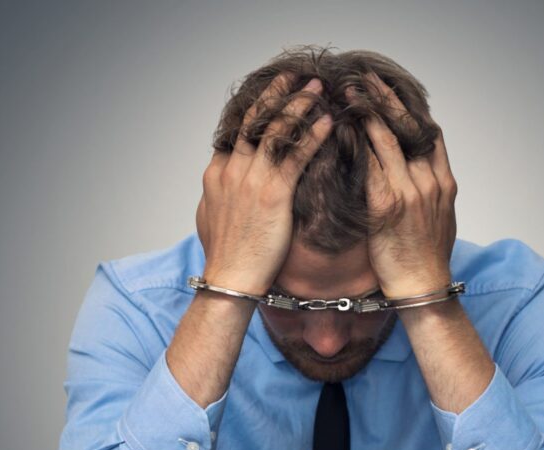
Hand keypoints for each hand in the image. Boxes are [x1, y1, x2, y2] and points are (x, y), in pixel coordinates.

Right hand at [196, 73, 332, 293]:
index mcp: (217, 174)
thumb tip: (226, 188)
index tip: (271, 96)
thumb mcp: (214, 218)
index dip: (255, 111)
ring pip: (276, 131)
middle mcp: (232, 170)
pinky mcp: (273, 193)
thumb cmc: (228, 256)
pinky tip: (328, 122)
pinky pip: (296, 155)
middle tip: (293, 76)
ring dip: (299, 105)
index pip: (235, 132)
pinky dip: (313, 135)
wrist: (230, 279)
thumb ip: (222, 196)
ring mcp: (251, 179)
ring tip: (317, 88)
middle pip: (254, 121)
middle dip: (275, 96)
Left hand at [346, 73, 457, 298]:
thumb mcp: (439, 219)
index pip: (429, 133)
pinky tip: (341, 129)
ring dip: (367, 113)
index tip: (393, 92)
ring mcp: (409, 191)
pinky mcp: (386, 205)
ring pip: (387, 139)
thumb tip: (417, 175)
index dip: (411, 109)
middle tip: (367, 79)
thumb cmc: (426, 258)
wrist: (423, 287)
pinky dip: (356, 144)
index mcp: (443, 183)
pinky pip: (368, 165)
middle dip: (387, 100)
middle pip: (408, 127)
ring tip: (349, 94)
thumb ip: (429, 192)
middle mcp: (429, 181)